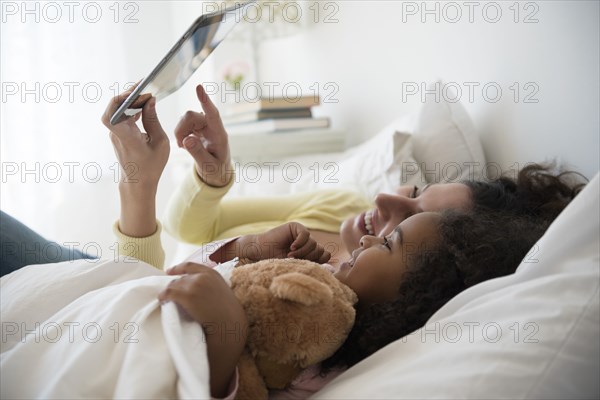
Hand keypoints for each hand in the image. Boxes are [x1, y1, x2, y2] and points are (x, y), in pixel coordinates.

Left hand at [101, 87, 169, 188]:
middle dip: (129, 94)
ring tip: (146, 95)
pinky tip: (144, 106)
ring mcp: (116, 133)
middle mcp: (117, 133)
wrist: (138, 182)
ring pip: (119, 110)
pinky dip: (132, 109)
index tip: (134, 92)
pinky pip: (123, 116)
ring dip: (131, 101)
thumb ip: (153, 120)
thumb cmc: (151, 165)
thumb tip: (150, 100)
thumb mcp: (160, 142)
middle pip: (116, 107)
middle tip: (145, 87)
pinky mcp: (119, 134)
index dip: (119, 99)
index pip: (111, 113)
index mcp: (126, 136)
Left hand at [159, 262, 246, 397]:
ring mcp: (195, 285)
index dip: (177, 268)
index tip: (168, 271)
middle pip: (181, 278)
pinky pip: (169, 293)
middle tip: (169, 295)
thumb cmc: (228, 313)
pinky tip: (162, 301)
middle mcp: (202, 276)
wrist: (228, 323)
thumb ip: (210, 286)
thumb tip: (196, 290)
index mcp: (212, 274)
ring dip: (169, 292)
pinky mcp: (187, 296)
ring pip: (174, 285)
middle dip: (174, 286)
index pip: (190, 266)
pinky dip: (163, 296)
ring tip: (165, 299)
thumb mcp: (221, 292)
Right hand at [175, 84, 231, 186]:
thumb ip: (198, 154)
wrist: (217, 171)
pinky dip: (179, 133)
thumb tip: (186, 140)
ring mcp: (204, 126)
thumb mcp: (208, 167)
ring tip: (184, 146)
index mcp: (219, 135)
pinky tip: (185, 144)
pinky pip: (183, 124)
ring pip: (185, 119)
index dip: (205, 101)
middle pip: (191, 116)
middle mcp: (212, 127)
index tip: (199, 88)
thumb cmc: (216, 170)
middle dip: (181, 129)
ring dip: (180, 132)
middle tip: (181, 146)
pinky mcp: (197, 128)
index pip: (213, 114)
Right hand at [235, 222, 330, 262]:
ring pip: (314, 243)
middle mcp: (308, 241)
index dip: (318, 260)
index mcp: (310, 251)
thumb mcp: (297, 264)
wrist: (261, 252)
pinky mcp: (296, 227)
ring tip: (290, 256)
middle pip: (320, 249)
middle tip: (294, 260)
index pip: (325, 254)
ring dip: (302, 252)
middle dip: (309, 257)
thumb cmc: (277, 260)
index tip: (305, 265)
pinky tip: (291, 248)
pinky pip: (306, 235)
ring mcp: (302, 233)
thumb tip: (331, 267)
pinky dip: (300, 243)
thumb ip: (312, 263)